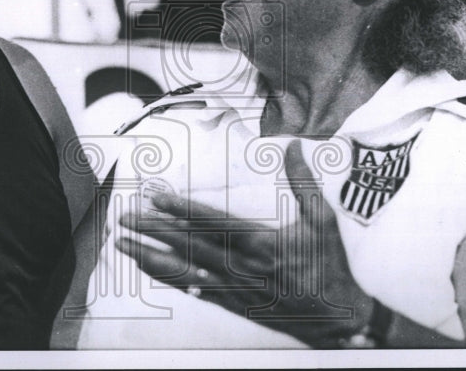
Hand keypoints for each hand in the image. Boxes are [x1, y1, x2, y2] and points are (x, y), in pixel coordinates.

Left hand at [116, 138, 389, 347]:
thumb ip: (304, 183)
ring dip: (152, 258)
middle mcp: (242, 268)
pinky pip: (197, 291)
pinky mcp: (236, 303)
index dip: (182, 209)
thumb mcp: (323, 221)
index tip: (158, 198)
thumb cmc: (331, 267)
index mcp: (261, 244)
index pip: (213, 223)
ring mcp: (235, 289)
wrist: (340, 318)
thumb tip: (294, 147)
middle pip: (189, 247)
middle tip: (125, 219)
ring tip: (125, 246)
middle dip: (154, 232)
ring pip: (186, 272)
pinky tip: (153, 272)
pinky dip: (173, 280)